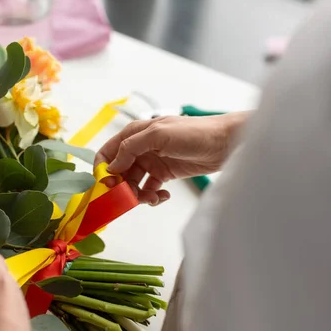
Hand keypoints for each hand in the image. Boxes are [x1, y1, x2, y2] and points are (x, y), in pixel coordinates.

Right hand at [95, 113, 248, 204]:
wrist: (226, 143)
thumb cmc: (195, 132)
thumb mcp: (159, 134)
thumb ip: (131, 147)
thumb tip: (112, 166)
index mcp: (135, 134)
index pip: (108, 152)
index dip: (104, 169)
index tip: (107, 186)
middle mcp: (141, 148)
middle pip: (119, 172)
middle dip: (122, 187)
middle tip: (130, 197)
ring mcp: (153, 161)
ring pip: (134, 183)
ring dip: (138, 194)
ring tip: (151, 198)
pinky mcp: (165, 173)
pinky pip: (149, 188)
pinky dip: (152, 195)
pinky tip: (162, 195)